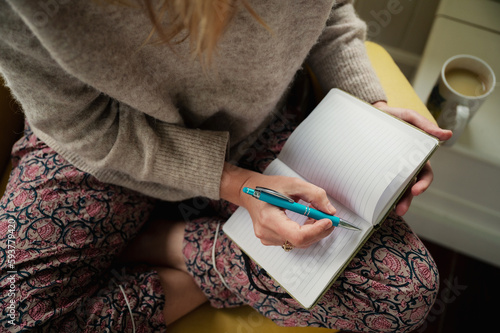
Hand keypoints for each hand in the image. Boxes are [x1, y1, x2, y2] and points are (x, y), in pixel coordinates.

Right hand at [220, 163, 335, 247]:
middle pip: (300, 241)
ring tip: (316, 216)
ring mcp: (267, 238)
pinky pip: (293, 242)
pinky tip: (306, 221)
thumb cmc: (269, 186)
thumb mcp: (294, 184)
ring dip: (313, 232)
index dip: (316, 230)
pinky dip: (305, 233)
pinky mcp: (270, 240)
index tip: (328, 220)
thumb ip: (314, 195)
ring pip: (299, 243)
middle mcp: (266, 232)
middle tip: (329, 218)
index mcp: (269, 218)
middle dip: (319, 231)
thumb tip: (330, 211)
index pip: (297, 235)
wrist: (251, 190)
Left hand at [372, 101, 452, 214]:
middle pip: (409, 187)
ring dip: (394, 201)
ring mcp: (390, 168)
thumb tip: (447, 134)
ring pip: (395, 189)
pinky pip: (379, 183)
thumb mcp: (408, 117)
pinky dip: (379, 194)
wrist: (371, 114)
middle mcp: (405, 166)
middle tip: (400, 209)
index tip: (416, 190)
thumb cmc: (394, 116)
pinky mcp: (376, 168)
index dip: (422, 184)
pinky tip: (374, 202)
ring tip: (388, 210)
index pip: (424, 174)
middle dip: (406, 200)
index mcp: (416, 156)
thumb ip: (425, 125)